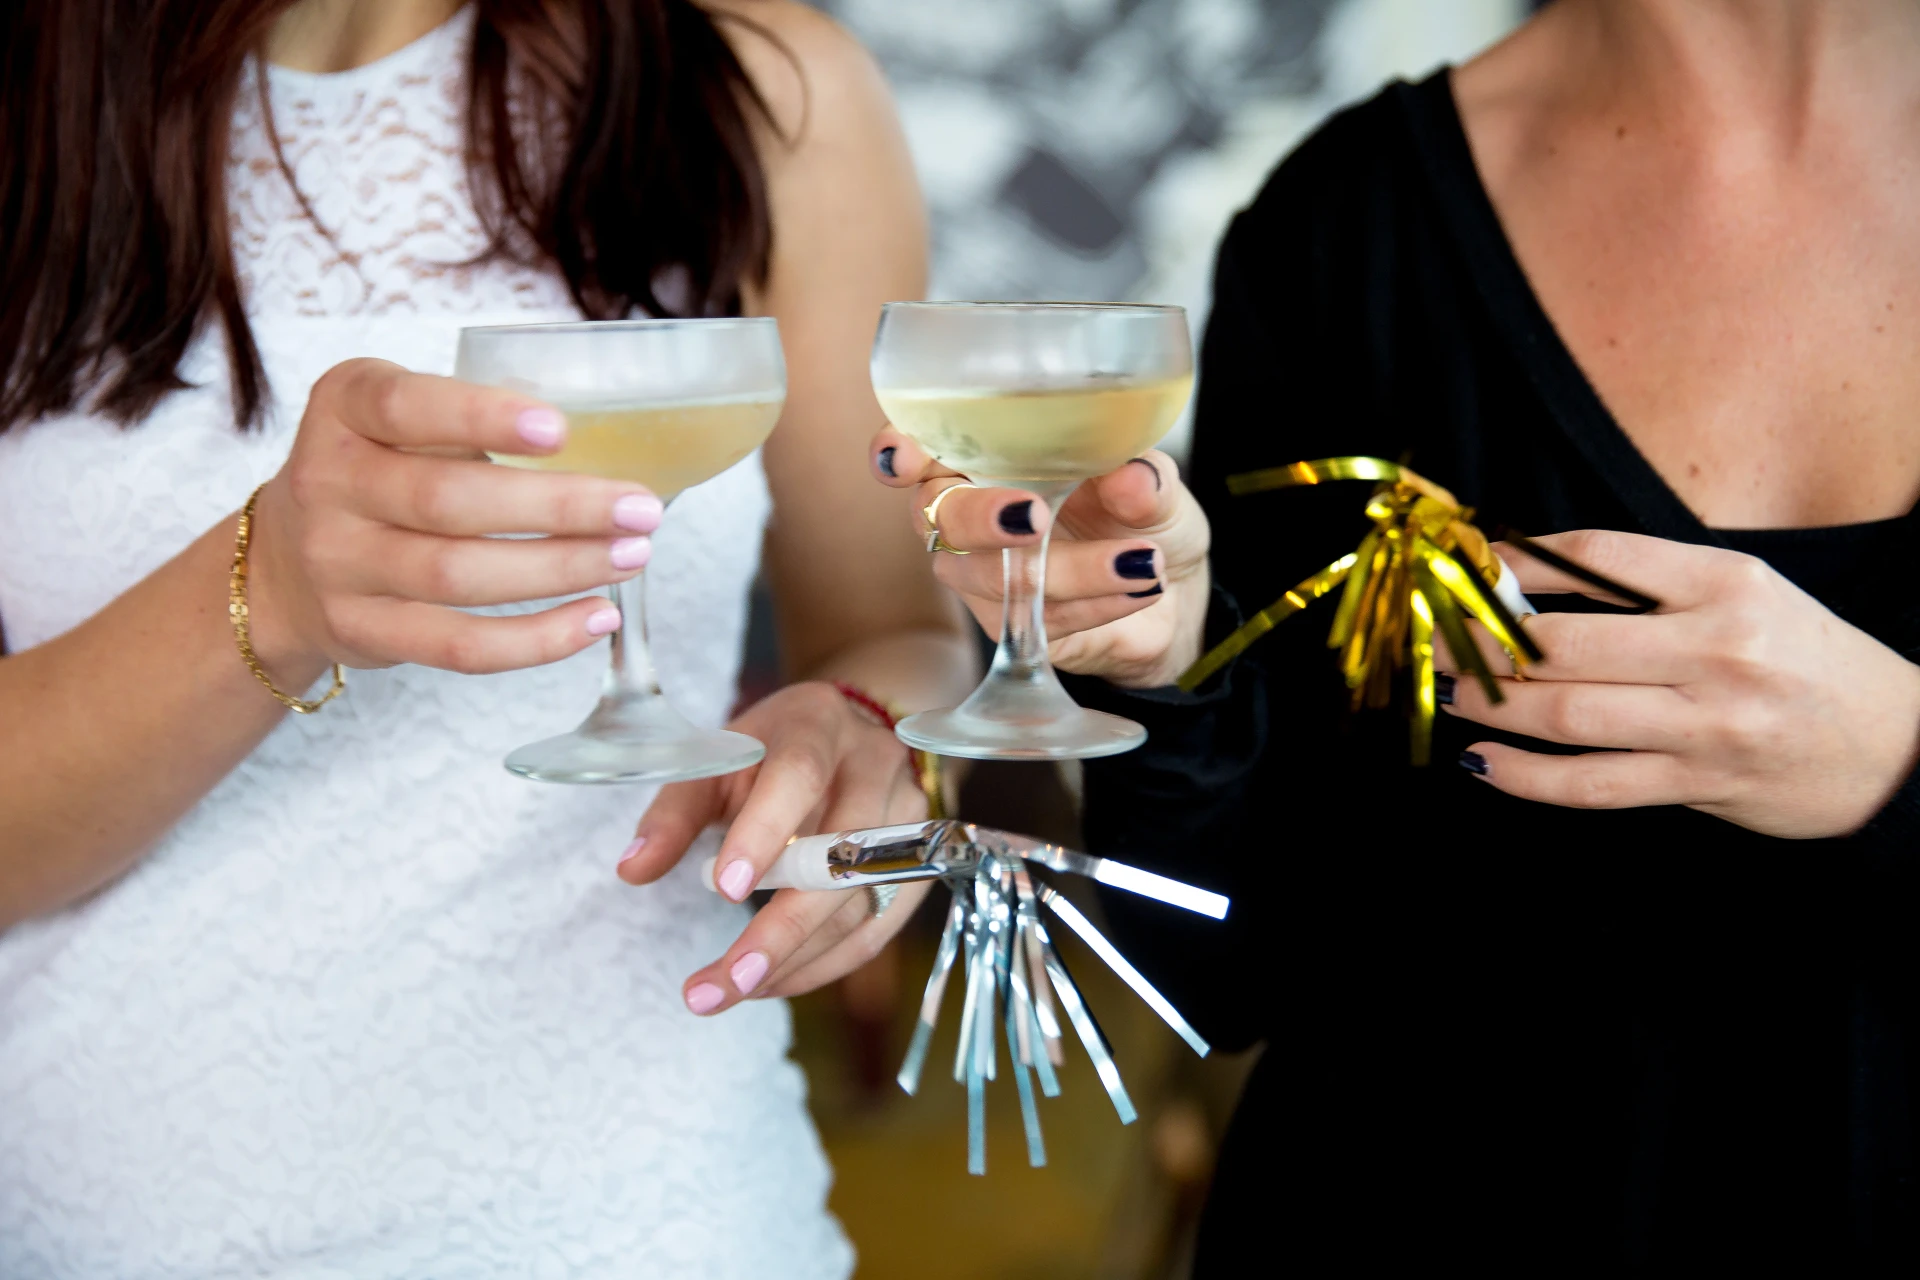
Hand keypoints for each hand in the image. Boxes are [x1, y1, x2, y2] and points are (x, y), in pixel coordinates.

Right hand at [245, 359, 665, 682]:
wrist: (283, 564)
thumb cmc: (380, 473)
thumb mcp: (401, 422)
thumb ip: (475, 420)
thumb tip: (613, 439)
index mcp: (345, 407)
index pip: (407, 407)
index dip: (484, 418)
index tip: (561, 430)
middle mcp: (327, 481)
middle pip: (448, 500)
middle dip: (558, 507)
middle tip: (640, 509)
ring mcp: (337, 563)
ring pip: (457, 576)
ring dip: (558, 569)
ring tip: (630, 556)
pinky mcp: (362, 631)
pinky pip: (457, 646)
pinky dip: (535, 639)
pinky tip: (594, 618)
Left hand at [616, 682, 933, 1013]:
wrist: (852, 736)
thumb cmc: (771, 751)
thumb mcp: (719, 761)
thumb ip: (676, 812)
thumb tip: (633, 869)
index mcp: (818, 725)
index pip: (800, 775)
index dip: (765, 831)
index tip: (725, 890)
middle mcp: (875, 767)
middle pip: (840, 858)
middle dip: (780, 929)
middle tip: (725, 983)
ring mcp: (909, 818)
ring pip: (858, 904)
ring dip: (794, 960)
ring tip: (730, 990)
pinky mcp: (918, 867)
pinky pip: (874, 931)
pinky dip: (820, 966)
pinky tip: (771, 983)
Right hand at [870, 430, 1211, 688]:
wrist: (1171, 586)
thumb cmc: (1139, 513)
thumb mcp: (1154, 482)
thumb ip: (1141, 475)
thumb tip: (1132, 475)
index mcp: (986, 459)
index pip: (921, 450)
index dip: (897, 452)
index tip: (902, 457)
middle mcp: (971, 516)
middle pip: (939, 517)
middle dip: (980, 516)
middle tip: (1035, 514)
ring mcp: (984, 576)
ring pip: (994, 576)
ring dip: (1073, 568)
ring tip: (1142, 559)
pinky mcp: (1010, 627)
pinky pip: (1037, 618)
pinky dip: (1099, 600)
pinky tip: (1141, 583)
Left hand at [1439, 530, 1919, 837]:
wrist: (1897, 745)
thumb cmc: (1803, 658)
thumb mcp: (1745, 595)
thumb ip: (1649, 587)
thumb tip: (1527, 580)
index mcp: (1727, 583)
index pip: (1598, 557)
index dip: (1517, 561)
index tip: (1468, 565)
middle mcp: (1720, 649)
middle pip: (1568, 643)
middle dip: (1486, 642)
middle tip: (1440, 638)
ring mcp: (1710, 723)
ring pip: (1571, 716)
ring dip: (1493, 706)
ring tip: (1449, 691)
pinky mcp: (1702, 784)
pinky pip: (1593, 784)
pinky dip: (1526, 777)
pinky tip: (1482, 762)